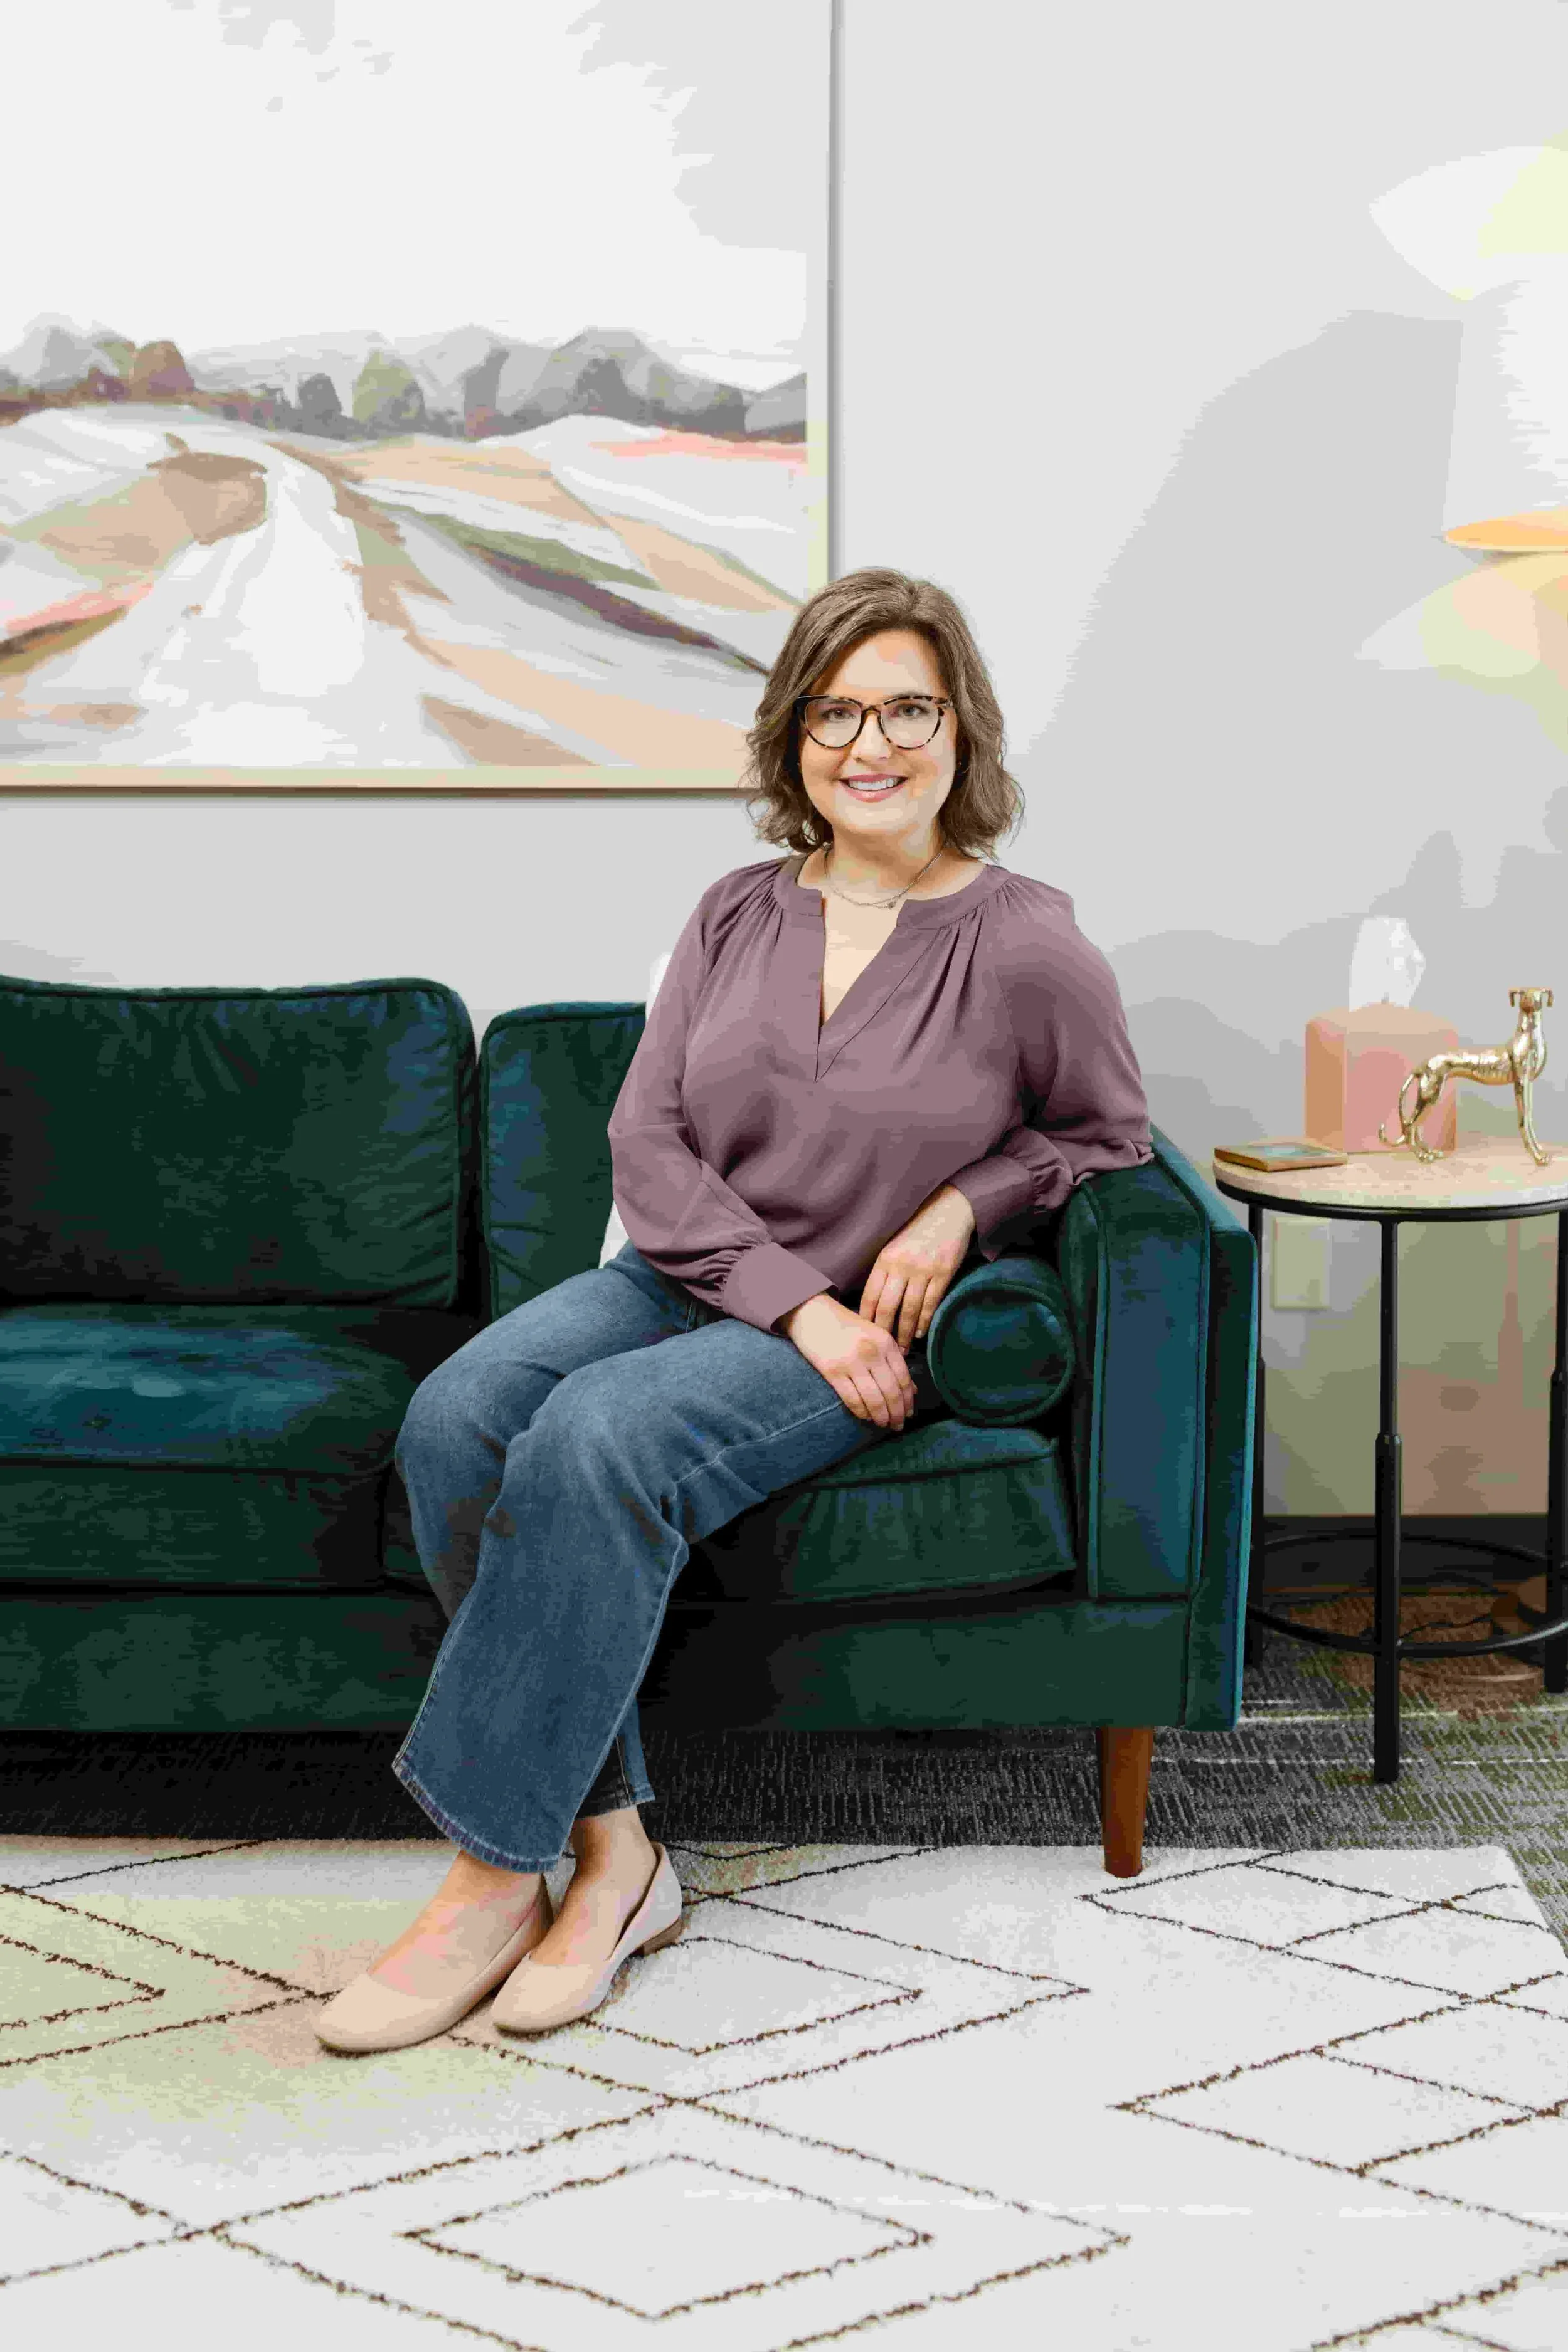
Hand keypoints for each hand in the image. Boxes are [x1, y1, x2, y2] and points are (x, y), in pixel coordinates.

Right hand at [779, 1293, 917, 1429]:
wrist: (812, 1313)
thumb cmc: (846, 1326)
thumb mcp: (875, 1336)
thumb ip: (893, 1360)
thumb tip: (913, 1391)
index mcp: (885, 1342)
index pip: (904, 1378)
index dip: (908, 1400)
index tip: (909, 1413)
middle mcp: (872, 1352)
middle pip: (892, 1392)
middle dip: (898, 1413)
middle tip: (899, 1425)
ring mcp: (851, 1362)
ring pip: (874, 1400)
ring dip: (882, 1417)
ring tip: (884, 1424)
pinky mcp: (832, 1372)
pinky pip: (852, 1400)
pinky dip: (862, 1412)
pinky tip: (866, 1417)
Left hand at [858, 1182, 977, 1350]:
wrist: (947, 1212)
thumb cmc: (917, 1231)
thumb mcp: (893, 1246)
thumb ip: (884, 1271)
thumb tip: (873, 1303)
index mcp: (885, 1259)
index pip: (870, 1295)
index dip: (867, 1318)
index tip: (865, 1335)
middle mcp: (901, 1266)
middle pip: (888, 1307)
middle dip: (885, 1331)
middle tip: (884, 1349)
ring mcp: (923, 1270)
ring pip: (910, 1309)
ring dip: (905, 1332)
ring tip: (903, 1348)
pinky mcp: (943, 1272)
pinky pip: (931, 1303)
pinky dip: (924, 1321)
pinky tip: (920, 1333)